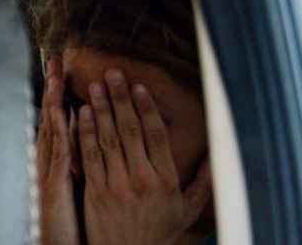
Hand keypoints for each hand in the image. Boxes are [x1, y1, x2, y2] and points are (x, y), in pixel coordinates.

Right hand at [37, 58, 79, 244]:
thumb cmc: (78, 228)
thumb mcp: (86, 193)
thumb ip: (92, 168)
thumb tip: (104, 149)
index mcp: (62, 165)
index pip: (63, 123)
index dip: (65, 97)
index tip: (67, 71)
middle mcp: (52, 166)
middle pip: (52, 120)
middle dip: (54, 89)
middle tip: (56, 60)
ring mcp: (49, 175)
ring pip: (51, 131)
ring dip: (52, 101)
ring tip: (55, 74)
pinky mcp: (52, 188)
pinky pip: (57, 154)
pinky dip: (59, 129)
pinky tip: (59, 109)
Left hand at [78, 69, 211, 244]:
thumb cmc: (159, 234)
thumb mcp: (188, 210)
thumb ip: (203, 181)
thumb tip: (218, 154)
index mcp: (166, 182)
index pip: (156, 136)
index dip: (147, 109)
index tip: (140, 86)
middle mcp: (142, 181)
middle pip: (130, 131)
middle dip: (121, 99)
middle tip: (113, 73)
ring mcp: (117, 186)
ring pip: (108, 140)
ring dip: (101, 109)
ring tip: (95, 85)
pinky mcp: (96, 193)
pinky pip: (89, 157)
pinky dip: (85, 133)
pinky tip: (83, 113)